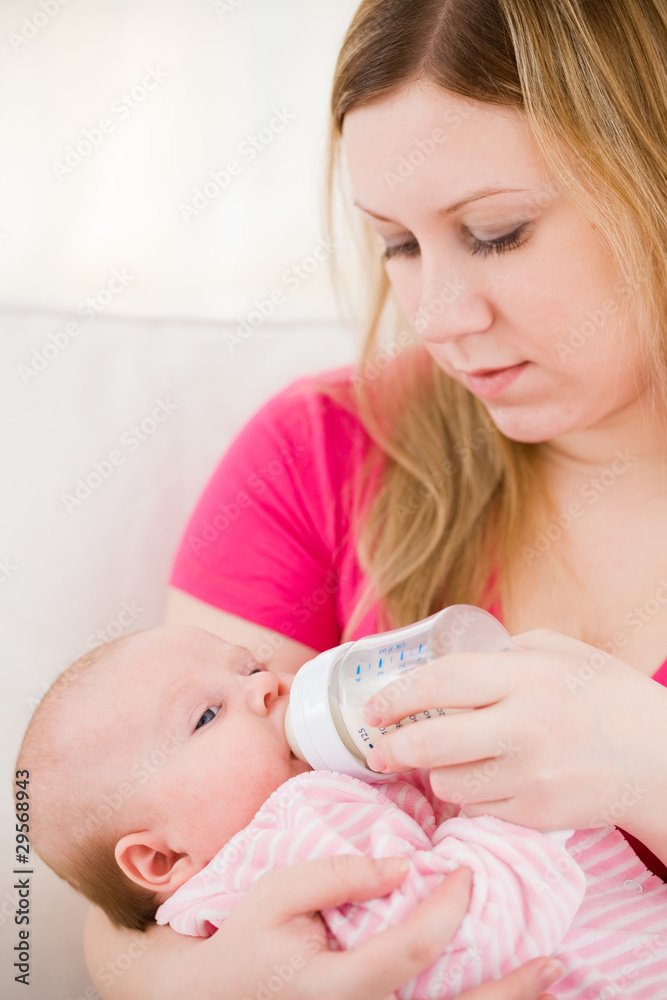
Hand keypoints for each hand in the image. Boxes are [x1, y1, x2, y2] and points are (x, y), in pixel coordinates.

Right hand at [156, 855, 562, 999]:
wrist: (216, 999)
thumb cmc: (248, 941)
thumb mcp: (277, 892)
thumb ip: (339, 874)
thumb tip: (405, 866)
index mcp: (339, 987)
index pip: (414, 948)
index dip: (449, 908)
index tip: (465, 871)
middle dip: (510, 990)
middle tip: (553, 961)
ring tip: (549, 982)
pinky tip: (505, 994)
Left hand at [363, 628, 666, 832]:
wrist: (661, 759)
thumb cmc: (608, 696)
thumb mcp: (562, 652)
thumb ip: (507, 651)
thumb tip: (450, 660)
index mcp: (527, 677)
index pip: (441, 683)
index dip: (397, 695)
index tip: (373, 706)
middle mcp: (525, 727)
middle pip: (431, 742)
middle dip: (391, 746)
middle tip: (378, 748)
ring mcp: (530, 776)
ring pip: (448, 783)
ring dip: (436, 772)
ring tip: (447, 760)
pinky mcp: (536, 814)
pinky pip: (477, 810)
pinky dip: (471, 798)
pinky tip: (484, 782)